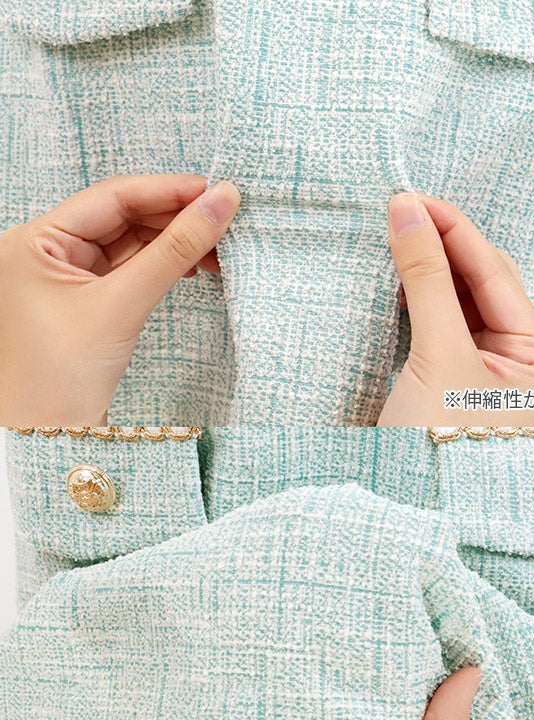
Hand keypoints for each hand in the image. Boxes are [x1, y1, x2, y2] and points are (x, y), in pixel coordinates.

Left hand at [0, 175, 239, 425]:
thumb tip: (220, 203)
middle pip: (122, 217)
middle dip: (175, 218)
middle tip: (226, 219)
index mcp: (34, 240)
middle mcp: (45, 251)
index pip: (111, 198)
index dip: (168, 191)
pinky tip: (194, 266)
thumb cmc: (62, 378)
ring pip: (130, 243)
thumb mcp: (123, 305)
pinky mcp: (85, 300)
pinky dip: (162, 266)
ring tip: (218, 247)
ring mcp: (65, 276)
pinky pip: (129, 270)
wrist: (50, 441)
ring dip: (174, 243)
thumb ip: (175, 250)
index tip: (216, 191)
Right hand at [377, 194, 533, 425]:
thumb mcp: (437, 357)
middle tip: (401, 211)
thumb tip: (408, 212)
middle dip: (444, 248)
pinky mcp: (454, 385)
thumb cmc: (437, 447)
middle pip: (483, 287)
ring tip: (398, 239)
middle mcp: (521, 367)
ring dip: (430, 273)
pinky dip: (421, 303)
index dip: (456, 232)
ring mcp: (487, 377)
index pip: (497, 277)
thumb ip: (425, 280)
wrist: (407, 512)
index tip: (413, 198)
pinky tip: (401, 282)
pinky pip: (443, 330)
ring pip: (460, 307)